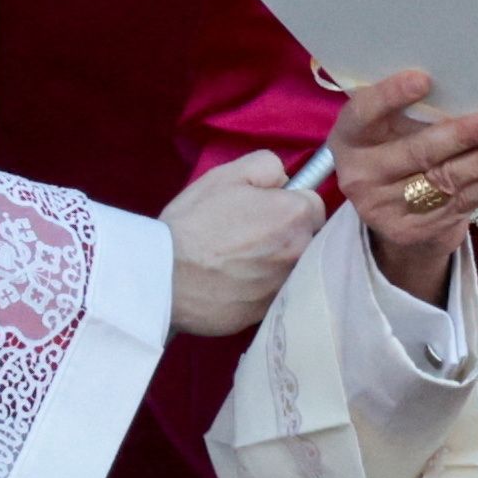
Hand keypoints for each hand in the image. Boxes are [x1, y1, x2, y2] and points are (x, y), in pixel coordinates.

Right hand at [163, 150, 325, 335]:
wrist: (164, 277)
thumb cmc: (194, 222)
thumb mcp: (226, 176)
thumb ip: (267, 166)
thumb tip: (285, 179)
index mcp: (295, 215)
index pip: (314, 204)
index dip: (289, 202)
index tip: (267, 208)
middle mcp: (300, 252)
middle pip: (308, 237)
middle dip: (288, 232)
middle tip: (250, 233)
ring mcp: (286, 284)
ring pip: (293, 266)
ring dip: (276, 260)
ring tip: (240, 259)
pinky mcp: (269, 311)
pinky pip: (274, 291)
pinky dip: (261, 286)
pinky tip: (235, 281)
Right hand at [332, 69, 477, 296]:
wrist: (394, 213)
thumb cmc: (398, 148)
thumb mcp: (390, 129)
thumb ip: (415, 112)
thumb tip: (472, 88)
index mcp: (349, 137)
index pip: (364, 113)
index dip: (391, 95)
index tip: (424, 79)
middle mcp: (360, 174)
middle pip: (417, 152)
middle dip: (462, 136)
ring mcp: (384, 207)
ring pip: (445, 180)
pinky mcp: (413, 229)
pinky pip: (460, 203)